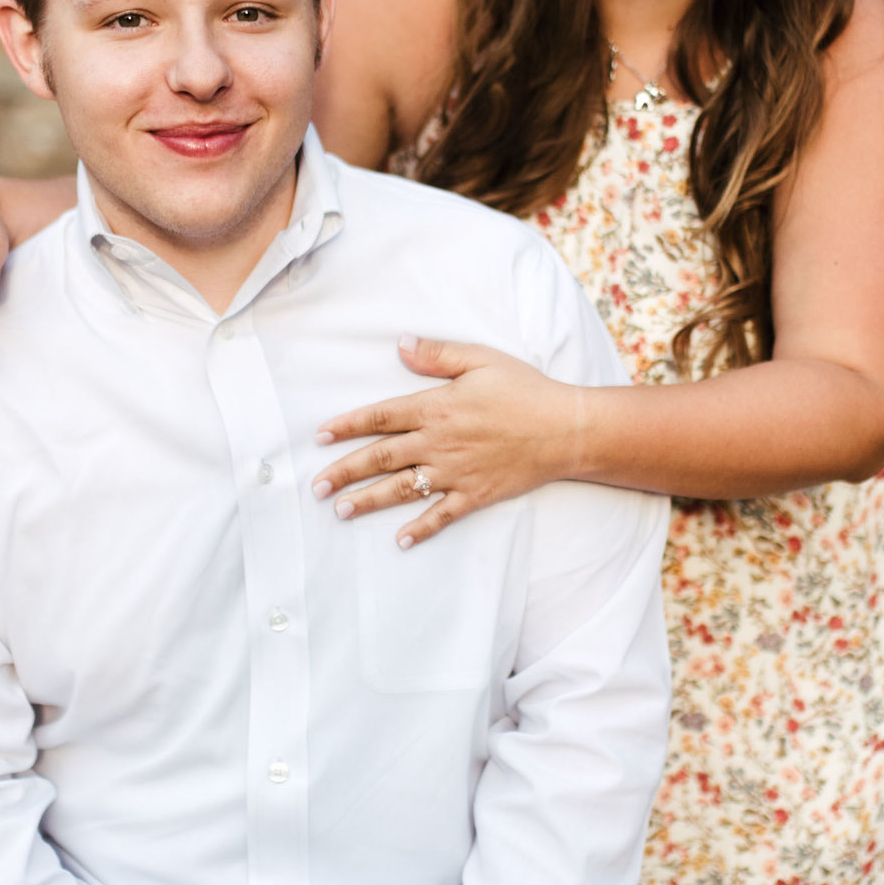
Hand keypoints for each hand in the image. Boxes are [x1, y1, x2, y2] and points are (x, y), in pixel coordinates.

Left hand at [311, 338, 584, 547]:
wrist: (566, 429)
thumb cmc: (525, 389)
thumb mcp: (481, 359)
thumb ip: (437, 353)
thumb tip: (400, 344)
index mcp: (436, 407)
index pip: (380, 417)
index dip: (347, 426)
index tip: (321, 436)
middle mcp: (438, 443)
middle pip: (381, 458)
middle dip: (345, 471)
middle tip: (317, 485)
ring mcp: (455, 472)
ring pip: (402, 489)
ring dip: (369, 500)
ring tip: (341, 510)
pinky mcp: (476, 494)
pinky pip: (442, 516)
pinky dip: (420, 529)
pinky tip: (399, 540)